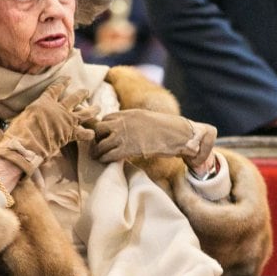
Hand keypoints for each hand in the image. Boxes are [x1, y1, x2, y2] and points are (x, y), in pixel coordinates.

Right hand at [0, 76, 98, 174]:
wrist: (28, 142)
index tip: (68, 78)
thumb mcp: (20, 118)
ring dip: (92, 110)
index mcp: (44, 102)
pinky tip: (93, 133)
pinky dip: (88, 133)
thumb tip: (18, 119)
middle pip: (73, 99)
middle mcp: (58, 109)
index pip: (55, 89)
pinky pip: (83, 133)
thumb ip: (25, 116)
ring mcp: (66, 120)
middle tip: (86, 90)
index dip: (62, 83)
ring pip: (83, 113)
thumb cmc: (19, 131)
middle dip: (81, 94)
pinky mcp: (70, 133)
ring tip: (98, 108)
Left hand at [92, 109, 215, 169]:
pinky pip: (107, 155)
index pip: (107, 117)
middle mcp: (124, 122)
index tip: (104, 136)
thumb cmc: (168, 129)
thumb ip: (138, 122)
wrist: (180, 134)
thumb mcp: (149, 119)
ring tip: (98, 156)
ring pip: (100, 143)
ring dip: (97, 151)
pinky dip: (104, 159)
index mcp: (130, 114)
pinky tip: (105, 162)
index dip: (104, 128)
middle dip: (97, 138)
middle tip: (98, 146)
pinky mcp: (127, 149)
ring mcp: (124, 135)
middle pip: (99, 128)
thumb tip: (136, 128)